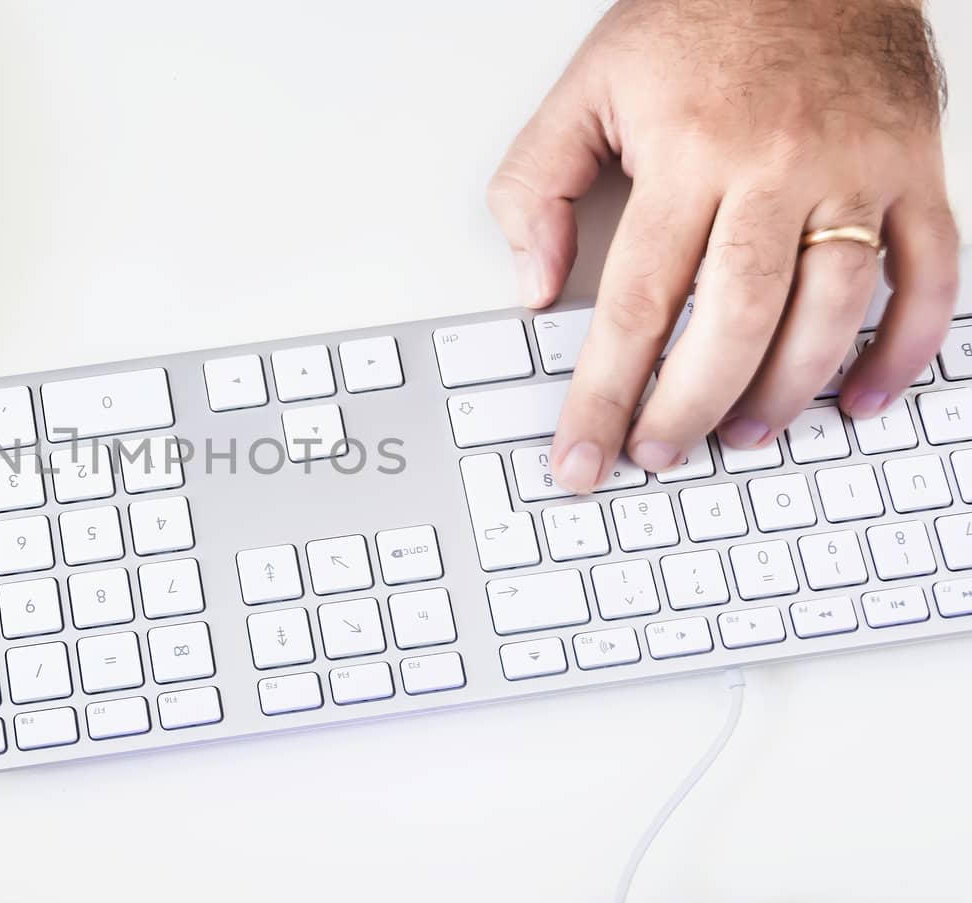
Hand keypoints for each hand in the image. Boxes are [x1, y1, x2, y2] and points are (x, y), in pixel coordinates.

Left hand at [489, 0, 957, 491]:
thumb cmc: (698, 15)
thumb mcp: (586, 85)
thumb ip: (538, 184)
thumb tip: (536, 285)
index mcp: (688, 152)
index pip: (637, 304)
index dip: (604, 395)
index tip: (581, 456)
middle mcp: (777, 168)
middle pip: (734, 323)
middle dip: (688, 409)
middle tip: (656, 454)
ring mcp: (856, 172)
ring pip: (831, 314)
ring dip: (786, 392)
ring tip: (741, 433)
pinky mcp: (914, 170)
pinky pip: (930, 276)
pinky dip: (904, 346)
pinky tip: (862, 394)